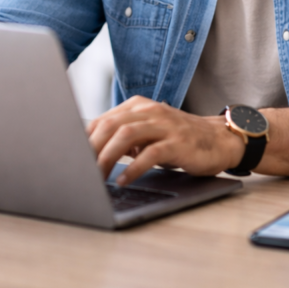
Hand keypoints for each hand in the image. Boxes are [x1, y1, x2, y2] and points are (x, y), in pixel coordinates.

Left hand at [85, 96, 245, 185]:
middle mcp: (149, 111)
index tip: (71, 157)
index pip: (103, 120)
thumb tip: (90, 153)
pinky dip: (133, 168)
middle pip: (111, 125)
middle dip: (91, 148)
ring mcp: (164, 125)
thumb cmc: (177, 139)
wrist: (217, 139)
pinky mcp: (177, 142)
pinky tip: (124, 180)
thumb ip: (123, 138)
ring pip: (126, 135)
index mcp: (137, 106)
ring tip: (97, 175)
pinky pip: (150, 153)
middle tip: (79, 169)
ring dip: (108, 157)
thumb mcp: (148, 134)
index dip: (84, 139)